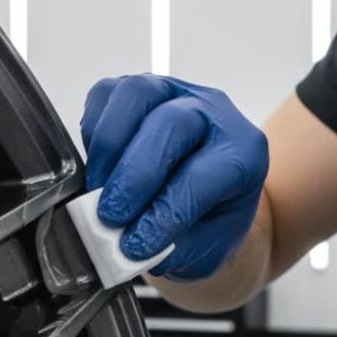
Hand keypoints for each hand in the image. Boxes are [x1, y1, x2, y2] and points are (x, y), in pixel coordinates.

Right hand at [80, 74, 268, 279]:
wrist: (203, 200)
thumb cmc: (207, 220)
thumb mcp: (202, 248)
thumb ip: (169, 247)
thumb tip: (122, 242)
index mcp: (242, 152)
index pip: (202, 175)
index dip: (164, 212)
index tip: (135, 245)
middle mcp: (211, 112)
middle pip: (171, 125)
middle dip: (134, 177)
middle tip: (111, 217)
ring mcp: (173, 92)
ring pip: (137, 95)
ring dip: (109, 147)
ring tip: (97, 191)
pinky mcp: (135, 89)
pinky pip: (106, 95)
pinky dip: (94, 133)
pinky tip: (98, 168)